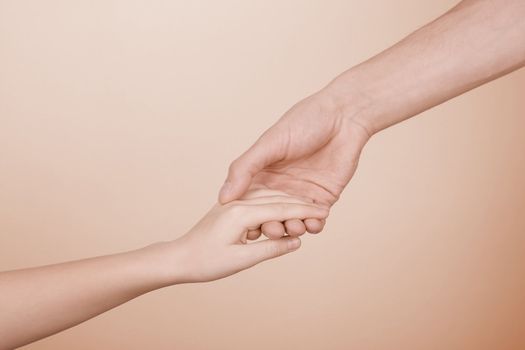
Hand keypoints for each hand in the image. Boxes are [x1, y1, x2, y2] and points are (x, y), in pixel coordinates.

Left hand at [167, 192, 328, 282]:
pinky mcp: (231, 207)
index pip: (282, 208)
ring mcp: (234, 203)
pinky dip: (276, 204)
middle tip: (323, 210)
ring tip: (309, 208)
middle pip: (278, 199)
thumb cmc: (205, 262)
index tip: (325, 212)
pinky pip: (259, 200)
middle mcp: (238, 203)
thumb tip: (296, 241)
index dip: (305, 210)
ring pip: (269, 196)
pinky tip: (285, 209)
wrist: (179, 258)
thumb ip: (271, 249)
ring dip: (290, 202)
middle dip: (302, 204)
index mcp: (241, 213)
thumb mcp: (241, 260)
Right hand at [218, 90, 370, 238]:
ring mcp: (302, 195)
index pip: (248, 204)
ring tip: (295, 227)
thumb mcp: (269, 143)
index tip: (245, 229)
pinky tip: (313, 224)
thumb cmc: (305, 122)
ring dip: (292, 229)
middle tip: (272, 229)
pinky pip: (315, 220)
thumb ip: (244, 169)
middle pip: (270, 218)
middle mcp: (280, 188)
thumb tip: (223, 197)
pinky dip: (313, 226)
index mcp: (262, 175)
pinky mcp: (323, 199)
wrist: (344, 117)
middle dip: (270, 227)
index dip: (246, 218)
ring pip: (292, 222)